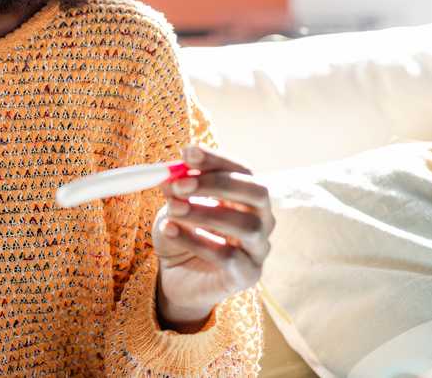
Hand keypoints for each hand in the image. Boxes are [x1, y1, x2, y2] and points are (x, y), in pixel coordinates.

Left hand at [152, 146, 273, 328]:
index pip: (242, 170)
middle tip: (181, 184)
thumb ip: (176, 188)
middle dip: (218, 183)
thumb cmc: (182, 233)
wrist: (176, 277)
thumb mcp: (174, 205)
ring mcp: (258, 249)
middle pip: (257, 193)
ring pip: (246, 226)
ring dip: (205, 212)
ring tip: (173, 208)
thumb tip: (170, 172)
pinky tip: (169, 230)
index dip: (216, 160)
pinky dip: (196, 240)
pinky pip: (228, 256)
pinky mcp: (247, 276)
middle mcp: (261, 220)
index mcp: (246, 197)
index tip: (187, 153)